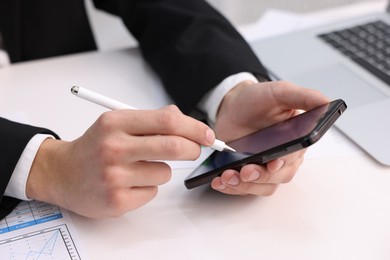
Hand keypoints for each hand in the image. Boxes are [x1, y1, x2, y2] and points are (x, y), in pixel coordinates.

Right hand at [26, 105, 216, 217]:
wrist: (62, 173)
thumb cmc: (95, 146)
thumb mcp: (117, 123)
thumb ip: (151, 120)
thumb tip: (186, 121)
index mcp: (116, 123)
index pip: (168, 121)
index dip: (194, 128)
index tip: (207, 134)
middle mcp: (114, 147)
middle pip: (174, 147)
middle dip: (193, 149)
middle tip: (194, 150)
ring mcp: (115, 176)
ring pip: (165, 173)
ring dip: (161, 170)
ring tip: (138, 167)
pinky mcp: (117, 200)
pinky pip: (153, 191)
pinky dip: (148, 187)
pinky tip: (129, 183)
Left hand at [211, 80, 329, 194]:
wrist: (232, 106)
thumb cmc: (257, 100)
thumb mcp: (279, 92)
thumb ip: (302, 96)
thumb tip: (326, 102)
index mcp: (296, 141)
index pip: (294, 157)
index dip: (284, 163)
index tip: (273, 163)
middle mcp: (283, 158)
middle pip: (278, 177)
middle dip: (260, 176)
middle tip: (245, 170)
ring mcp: (264, 168)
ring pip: (261, 186)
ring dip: (244, 185)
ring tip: (227, 177)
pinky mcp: (246, 173)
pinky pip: (243, 188)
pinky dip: (232, 188)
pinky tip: (220, 181)